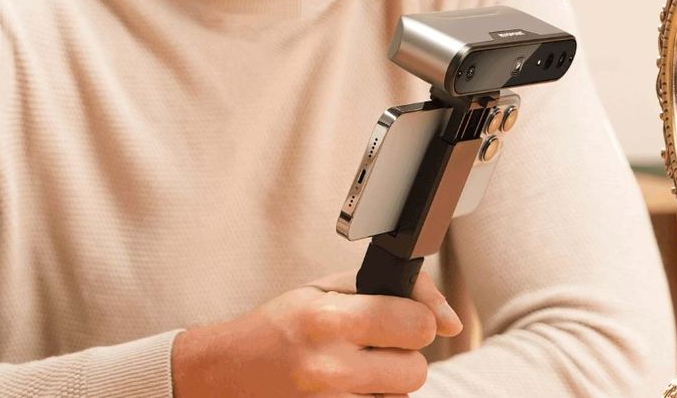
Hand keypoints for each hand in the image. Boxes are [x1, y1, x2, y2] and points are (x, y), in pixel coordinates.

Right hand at [171, 270, 461, 396]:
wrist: (224, 372)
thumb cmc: (281, 326)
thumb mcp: (331, 288)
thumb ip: (400, 291)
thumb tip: (452, 322)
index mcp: (329, 319)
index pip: (418, 324)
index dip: (415, 321)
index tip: (399, 320)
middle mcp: (328, 367)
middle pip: (416, 369)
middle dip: (402, 356)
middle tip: (371, 348)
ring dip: (385, 385)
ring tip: (350, 369)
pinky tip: (343, 389)